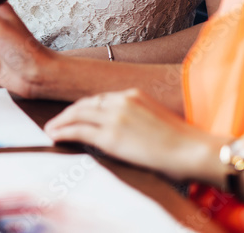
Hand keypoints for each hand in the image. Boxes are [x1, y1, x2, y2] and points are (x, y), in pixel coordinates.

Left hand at [44, 89, 225, 183]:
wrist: (193, 150)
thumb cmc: (183, 142)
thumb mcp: (157, 119)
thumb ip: (138, 118)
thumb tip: (127, 131)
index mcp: (133, 94)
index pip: (100, 98)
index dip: (84, 107)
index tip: (74, 114)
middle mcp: (121, 101)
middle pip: (84, 104)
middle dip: (68, 113)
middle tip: (56, 120)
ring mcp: (114, 117)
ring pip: (77, 115)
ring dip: (60, 122)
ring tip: (50, 129)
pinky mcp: (110, 136)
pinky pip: (78, 131)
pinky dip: (62, 132)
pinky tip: (54, 136)